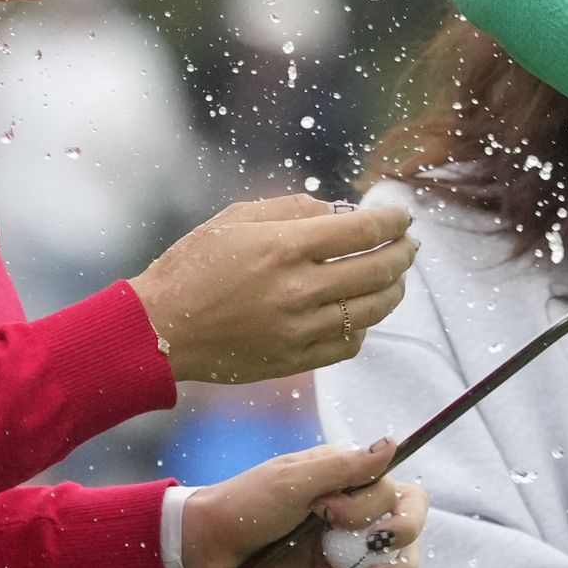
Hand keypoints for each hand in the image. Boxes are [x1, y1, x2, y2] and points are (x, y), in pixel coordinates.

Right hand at [130, 195, 415, 383]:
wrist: (159, 329)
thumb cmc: (192, 267)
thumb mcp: (236, 219)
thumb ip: (292, 209)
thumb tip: (338, 211)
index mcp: (284, 247)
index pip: (362, 230)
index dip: (392, 221)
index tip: (402, 217)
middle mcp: (297, 289)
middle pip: (377, 270)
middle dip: (402, 253)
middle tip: (408, 246)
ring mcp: (298, 328)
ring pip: (371, 310)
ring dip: (393, 291)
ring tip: (395, 278)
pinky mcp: (294, 359)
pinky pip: (348, 343)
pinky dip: (363, 326)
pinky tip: (360, 313)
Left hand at [183, 438, 427, 567]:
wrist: (209, 549)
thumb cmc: (246, 504)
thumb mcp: (294, 480)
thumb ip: (345, 467)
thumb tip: (392, 444)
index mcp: (347, 478)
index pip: (398, 489)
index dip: (383, 504)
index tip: (337, 512)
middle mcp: (353, 510)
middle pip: (409, 524)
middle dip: (402, 536)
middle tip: (372, 544)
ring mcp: (343, 545)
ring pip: (396, 561)